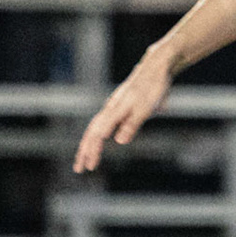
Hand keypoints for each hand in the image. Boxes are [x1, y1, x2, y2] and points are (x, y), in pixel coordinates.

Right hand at [73, 53, 173, 172]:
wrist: (156, 67)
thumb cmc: (153, 87)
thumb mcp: (145, 108)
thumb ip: (132, 124)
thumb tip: (120, 141)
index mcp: (114, 110)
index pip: (97, 135)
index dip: (93, 151)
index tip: (89, 167)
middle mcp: (110, 108)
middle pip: (91, 133)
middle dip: (84, 151)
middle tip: (78, 169)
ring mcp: (114, 106)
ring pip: (96, 128)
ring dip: (89, 144)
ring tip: (87, 158)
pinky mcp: (119, 105)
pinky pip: (103, 123)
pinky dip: (98, 135)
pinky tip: (100, 140)